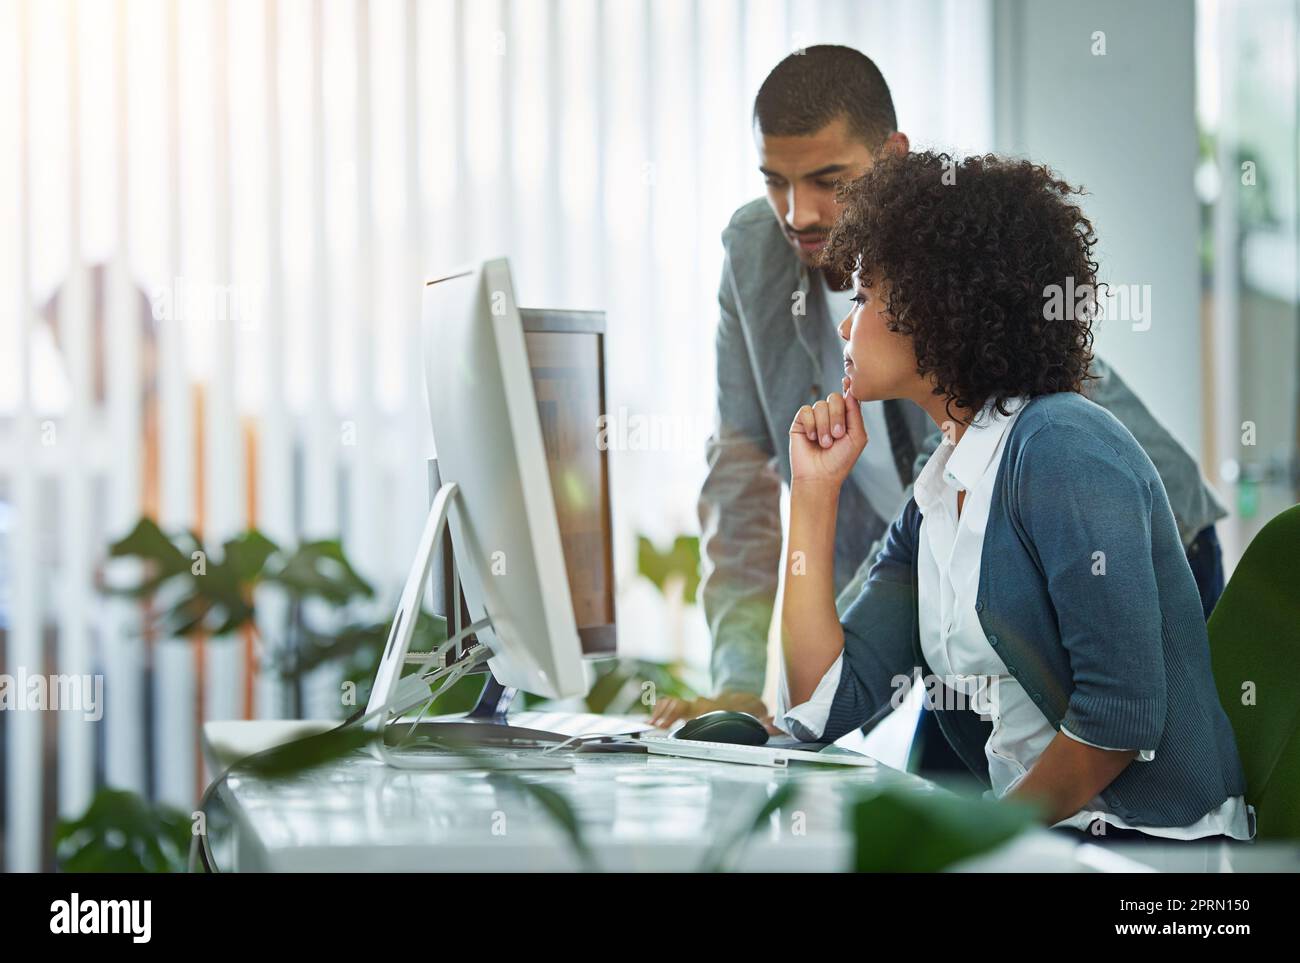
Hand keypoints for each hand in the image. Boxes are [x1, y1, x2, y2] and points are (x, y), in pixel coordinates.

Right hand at [648, 691, 773, 730]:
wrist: (741, 695)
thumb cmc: (747, 709)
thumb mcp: (758, 712)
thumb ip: (764, 720)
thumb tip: (771, 724)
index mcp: (715, 707)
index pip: (698, 709)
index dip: (687, 715)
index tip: (679, 722)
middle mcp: (701, 704)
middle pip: (680, 705)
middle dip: (668, 714)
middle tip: (655, 726)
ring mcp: (693, 705)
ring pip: (673, 704)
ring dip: (661, 713)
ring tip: (649, 724)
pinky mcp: (688, 707)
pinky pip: (671, 705)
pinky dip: (661, 710)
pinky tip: (652, 720)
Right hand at [789, 379, 867, 490]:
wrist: (820, 476)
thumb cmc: (841, 460)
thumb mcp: (857, 436)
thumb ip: (856, 413)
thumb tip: (849, 391)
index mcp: (846, 418)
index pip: (847, 397)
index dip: (848, 387)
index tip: (847, 380)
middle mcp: (830, 416)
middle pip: (834, 398)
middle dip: (837, 416)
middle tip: (837, 435)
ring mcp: (815, 418)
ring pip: (820, 405)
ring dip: (824, 426)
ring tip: (824, 443)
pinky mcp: (800, 422)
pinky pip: (806, 410)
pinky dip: (811, 425)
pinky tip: (812, 438)